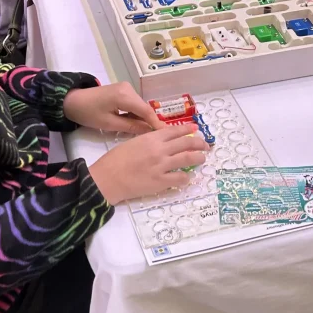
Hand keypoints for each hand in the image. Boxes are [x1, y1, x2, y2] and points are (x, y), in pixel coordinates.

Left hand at [64, 81, 162, 133]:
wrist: (71, 101)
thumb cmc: (88, 113)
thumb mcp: (108, 124)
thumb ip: (130, 127)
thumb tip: (148, 132)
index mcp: (125, 96)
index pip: (146, 110)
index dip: (156, 122)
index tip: (166, 133)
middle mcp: (128, 88)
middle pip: (144, 108)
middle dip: (149, 121)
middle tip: (156, 137)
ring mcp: (126, 88)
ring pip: (139, 106)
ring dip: (141, 118)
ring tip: (145, 133)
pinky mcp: (122, 90)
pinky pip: (134, 103)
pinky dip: (135, 113)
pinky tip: (134, 123)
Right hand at [88, 125, 208, 203]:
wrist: (107, 178)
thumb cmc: (115, 159)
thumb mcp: (133, 142)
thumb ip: (149, 140)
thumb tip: (163, 141)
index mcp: (152, 138)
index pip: (176, 131)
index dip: (188, 130)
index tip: (196, 130)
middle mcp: (160, 150)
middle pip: (186, 144)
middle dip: (199, 143)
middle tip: (206, 145)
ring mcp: (162, 166)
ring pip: (188, 159)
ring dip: (198, 158)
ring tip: (203, 159)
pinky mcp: (160, 182)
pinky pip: (179, 179)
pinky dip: (186, 178)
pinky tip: (188, 178)